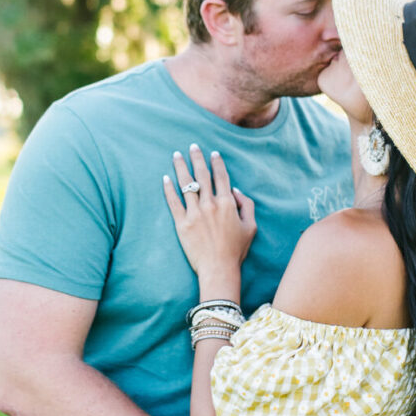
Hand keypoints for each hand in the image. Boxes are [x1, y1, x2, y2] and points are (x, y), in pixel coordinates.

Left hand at [163, 145, 255, 283]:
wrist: (218, 269)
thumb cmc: (236, 250)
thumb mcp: (251, 226)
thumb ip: (246, 205)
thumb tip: (235, 190)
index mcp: (227, 203)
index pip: (221, 177)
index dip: (217, 163)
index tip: (213, 153)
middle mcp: (210, 204)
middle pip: (202, 175)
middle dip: (197, 158)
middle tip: (192, 146)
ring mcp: (194, 213)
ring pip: (185, 184)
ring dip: (180, 167)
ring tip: (176, 155)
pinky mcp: (181, 223)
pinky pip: (173, 202)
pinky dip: (168, 189)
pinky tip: (165, 178)